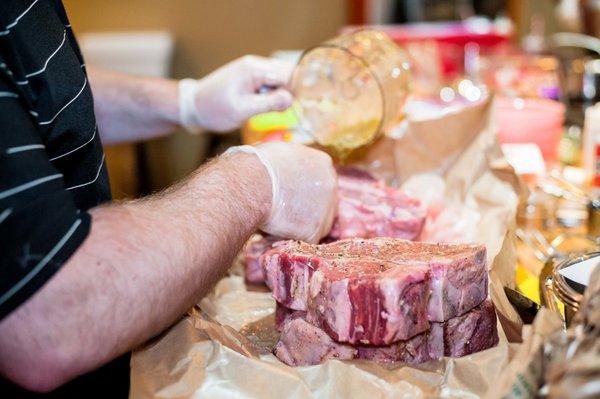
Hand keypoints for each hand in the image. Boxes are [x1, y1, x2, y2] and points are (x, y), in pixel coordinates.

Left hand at [179, 55, 293, 132]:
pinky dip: (271, 95)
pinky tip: (265, 107)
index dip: (296, 91)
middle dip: (290, 92)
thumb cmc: (215, 109)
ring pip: (279, 79)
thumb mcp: (243, 110)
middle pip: (286, 74)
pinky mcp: (249, 78)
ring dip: (280, 95)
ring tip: (271, 111)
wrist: (192, 106)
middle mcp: (255, 64)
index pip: (288, 74)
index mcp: (254, 69)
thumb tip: (291, 99)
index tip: (298, 108)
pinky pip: (269, 83)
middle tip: (283, 112)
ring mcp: (252, 70)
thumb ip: (268, 103)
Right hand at [225, 143, 336, 242]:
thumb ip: (289, 161)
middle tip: (285, 211)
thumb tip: (281, 166)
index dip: (304, 190)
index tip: (290, 195)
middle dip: (307, 209)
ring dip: (301, 225)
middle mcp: (330, 184)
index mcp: (322, 162)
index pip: (319, 181)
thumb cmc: (255, 165)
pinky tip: (276, 231)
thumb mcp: (278, 152)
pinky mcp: (315, 231)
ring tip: (277, 221)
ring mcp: (326, 209)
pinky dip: (292, 238)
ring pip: (318, 223)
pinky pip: (306, 239)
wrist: (250, 185)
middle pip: (324, 202)